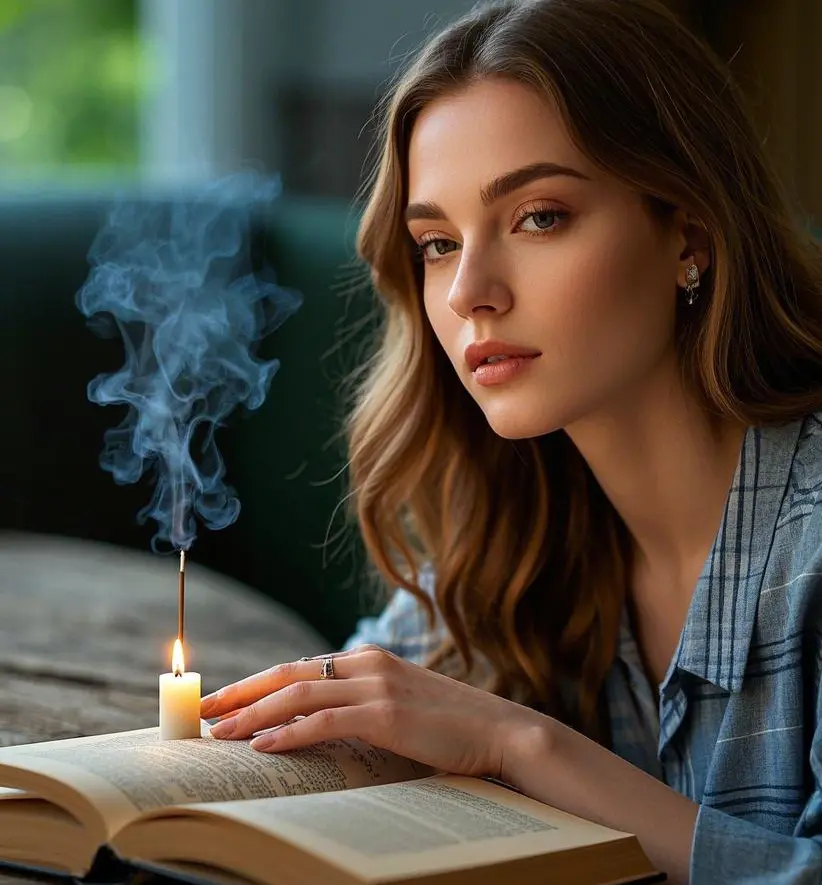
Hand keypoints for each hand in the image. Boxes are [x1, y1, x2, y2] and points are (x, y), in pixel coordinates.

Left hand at [200, 645, 549, 781]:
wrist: (501, 731)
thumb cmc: (449, 725)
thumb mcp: (400, 705)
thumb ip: (362, 704)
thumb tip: (317, 722)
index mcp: (368, 660)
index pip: (299, 667)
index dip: (257, 682)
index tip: (224, 699)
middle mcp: (367, 665)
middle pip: (288, 674)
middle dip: (242, 692)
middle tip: (205, 711)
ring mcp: (377, 687)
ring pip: (299, 694)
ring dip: (254, 714)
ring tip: (220, 733)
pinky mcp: (387, 715)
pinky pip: (325, 722)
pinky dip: (290, 732)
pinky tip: (265, 746)